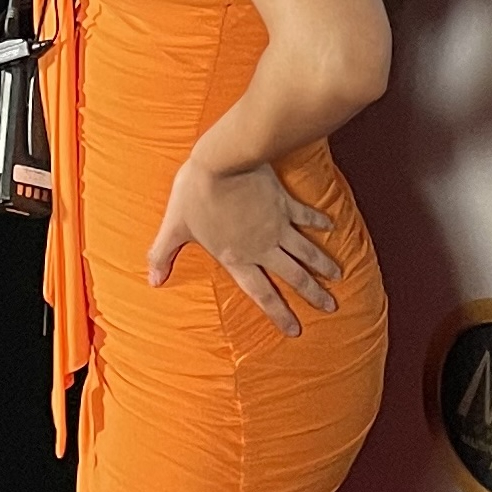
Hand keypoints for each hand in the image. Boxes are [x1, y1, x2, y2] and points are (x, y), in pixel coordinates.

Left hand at [147, 157, 339, 337]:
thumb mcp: (173, 227)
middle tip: (331, 307)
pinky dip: (320, 222)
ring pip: (306, 250)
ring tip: (339, 276)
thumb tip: (152, 280)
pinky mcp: (284, 202)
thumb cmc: (195, 194)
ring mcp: (277, 225)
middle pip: (293, 276)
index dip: (279, 313)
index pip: (261, 293)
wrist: (221, 161)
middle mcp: (262, 247)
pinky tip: (332, 226)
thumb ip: (162, 255)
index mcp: (237, 257)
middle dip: (313, 294)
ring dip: (323, 264)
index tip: (296, 330)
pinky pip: (306, 215)